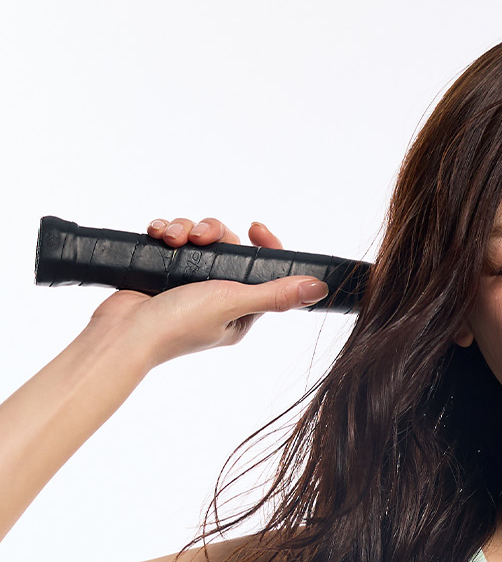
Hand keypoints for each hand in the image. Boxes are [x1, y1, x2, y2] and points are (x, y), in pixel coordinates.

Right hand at [83, 215, 328, 367]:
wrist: (123, 333)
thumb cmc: (178, 325)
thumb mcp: (233, 303)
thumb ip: (274, 294)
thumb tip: (318, 288)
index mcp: (241, 311)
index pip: (264, 273)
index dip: (264, 247)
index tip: (255, 227)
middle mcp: (217, 298)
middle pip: (229, 248)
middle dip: (215, 233)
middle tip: (200, 236)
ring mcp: (188, 285)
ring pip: (199, 240)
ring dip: (185, 228)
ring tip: (170, 238)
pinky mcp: (164, 274)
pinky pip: (172, 241)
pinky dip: (165, 231)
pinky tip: (157, 234)